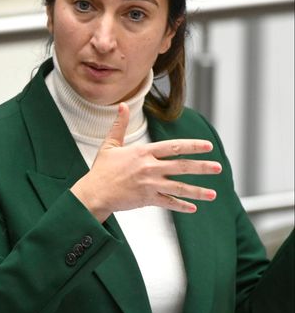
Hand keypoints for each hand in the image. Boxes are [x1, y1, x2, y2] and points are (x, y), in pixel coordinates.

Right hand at [70, 103, 221, 222]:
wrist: (94, 193)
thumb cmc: (101, 170)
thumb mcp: (110, 145)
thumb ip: (119, 125)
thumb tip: (122, 105)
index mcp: (143, 153)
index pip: (173, 147)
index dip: (192, 146)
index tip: (207, 146)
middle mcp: (149, 168)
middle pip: (181, 167)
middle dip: (202, 167)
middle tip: (218, 168)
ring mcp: (150, 185)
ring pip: (179, 187)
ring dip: (198, 191)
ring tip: (213, 194)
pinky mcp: (147, 199)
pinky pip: (168, 203)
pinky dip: (181, 206)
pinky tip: (193, 208)